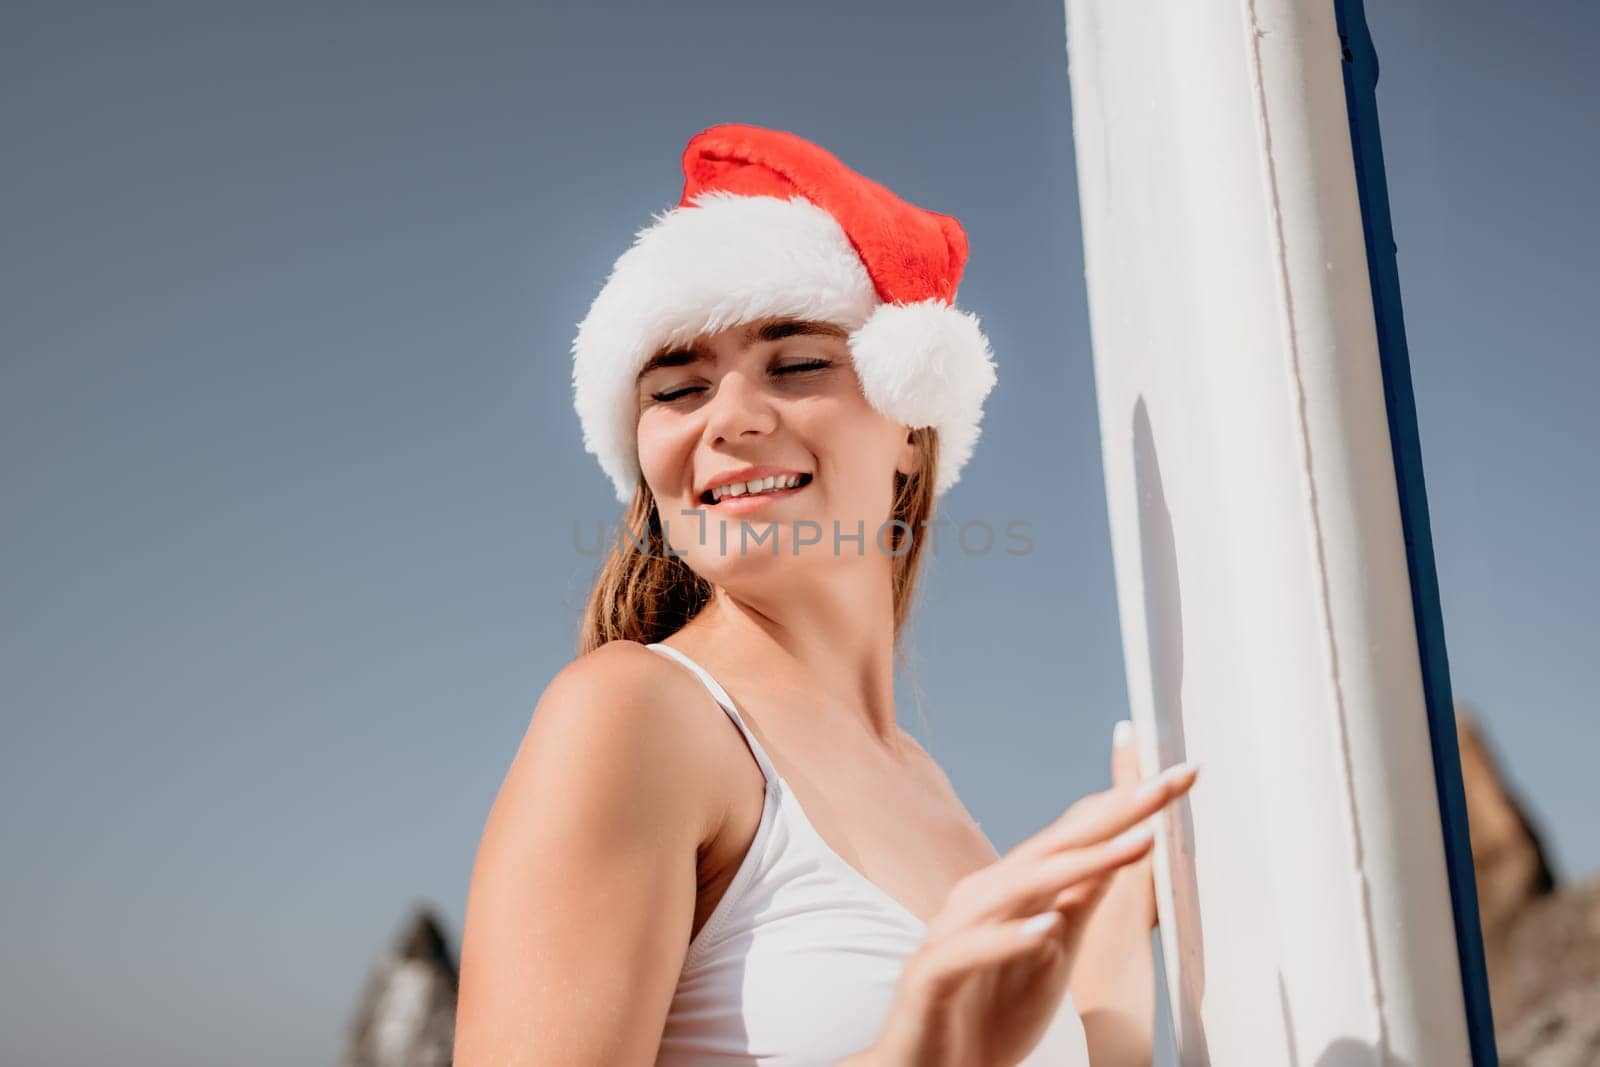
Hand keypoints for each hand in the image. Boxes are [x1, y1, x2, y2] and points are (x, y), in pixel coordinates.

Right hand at [858, 758, 1198, 1066]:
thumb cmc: (987, 1013)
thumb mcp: (1051, 955)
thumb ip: (1078, 902)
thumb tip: (1120, 851)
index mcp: (1012, 890)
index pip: (1077, 839)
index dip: (1128, 808)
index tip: (1181, 778)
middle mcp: (983, 898)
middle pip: (1055, 847)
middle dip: (1116, 814)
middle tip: (1168, 783)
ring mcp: (953, 933)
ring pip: (1019, 888)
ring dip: (1079, 864)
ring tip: (1136, 843)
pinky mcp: (931, 975)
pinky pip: (971, 951)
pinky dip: (1009, 938)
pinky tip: (1047, 927)